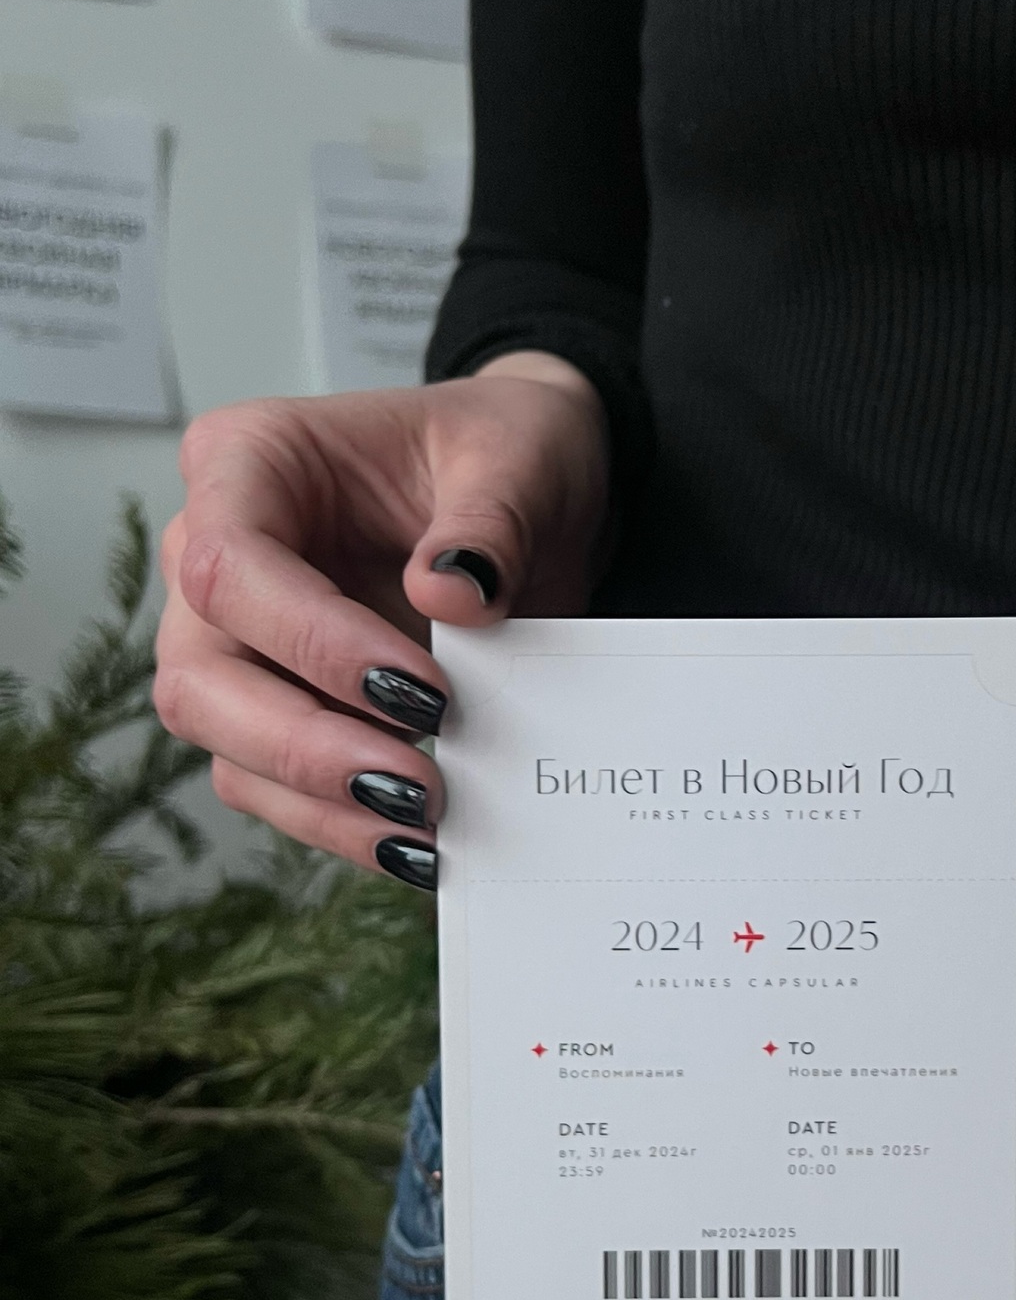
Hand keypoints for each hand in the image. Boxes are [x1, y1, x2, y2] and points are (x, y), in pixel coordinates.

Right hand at [154, 351, 608, 880]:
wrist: (531, 500)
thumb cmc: (502, 455)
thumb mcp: (519, 457)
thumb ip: (492, 520)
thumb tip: (453, 591)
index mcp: (250, 463)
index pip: (229, 563)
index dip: (315, 641)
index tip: (421, 692)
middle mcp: (215, 557)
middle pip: (200, 677)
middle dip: (304, 746)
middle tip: (416, 785)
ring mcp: (238, 644)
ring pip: (227, 748)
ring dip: (323, 803)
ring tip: (424, 829)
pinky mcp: (280, 711)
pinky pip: (278, 788)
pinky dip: (345, 825)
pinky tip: (417, 844)